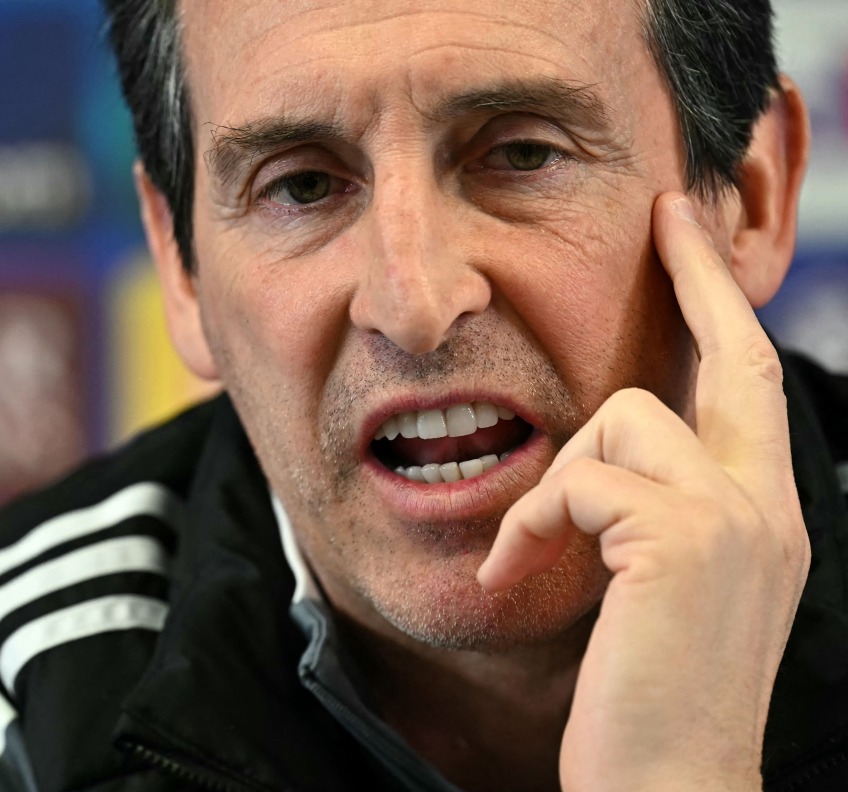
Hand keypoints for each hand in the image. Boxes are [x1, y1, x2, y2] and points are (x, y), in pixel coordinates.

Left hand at [476, 192, 810, 791]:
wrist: (666, 785)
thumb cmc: (644, 696)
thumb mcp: (655, 588)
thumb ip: (647, 511)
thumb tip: (602, 454)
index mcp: (764, 515)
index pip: (748, 385)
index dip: (722, 307)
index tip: (691, 236)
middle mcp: (769, 504)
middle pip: (734, 355)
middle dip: (701, 273)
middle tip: (670, 211)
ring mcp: (735, 516)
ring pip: (622, 416)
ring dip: (557, 483)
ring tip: (533, 554)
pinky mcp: (682, 537)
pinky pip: (578, 479)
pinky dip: (531, 522)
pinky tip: (518, 576)